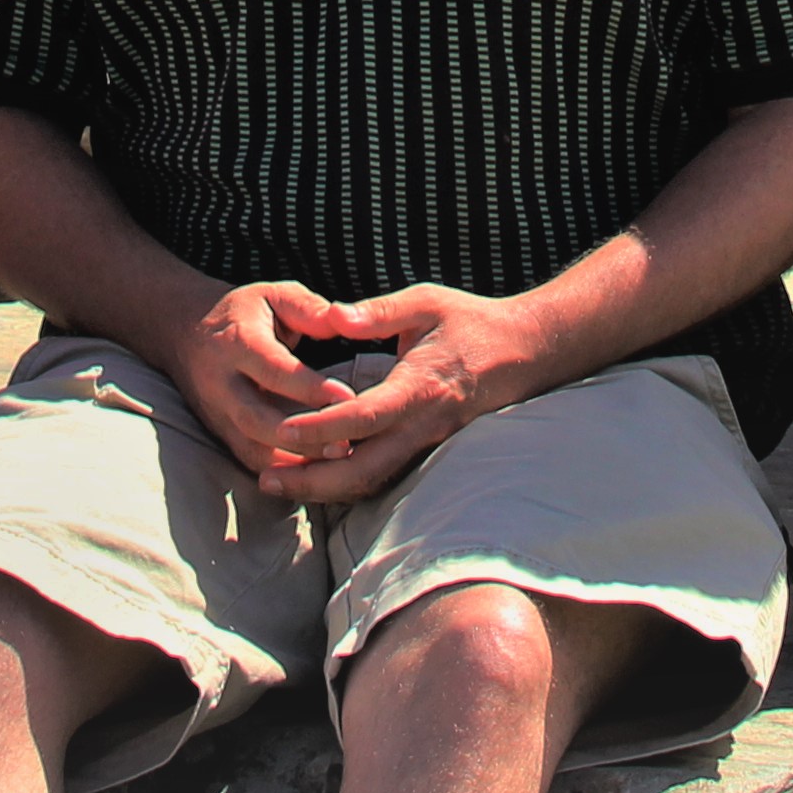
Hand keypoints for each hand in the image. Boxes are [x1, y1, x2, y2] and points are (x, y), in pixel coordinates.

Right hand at [160, 279, 355, 483]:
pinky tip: (314, 475)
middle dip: (301, 437)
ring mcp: (216, 414)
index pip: (274, 371)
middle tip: (344, 445)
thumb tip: (341, 322)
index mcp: (236, 343)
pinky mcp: (219, 434)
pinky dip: (281, 474)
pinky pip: (249, 461)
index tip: (347, 398)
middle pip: (257, 420)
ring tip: (335, 463)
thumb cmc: (243, 312)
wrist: (184, 332)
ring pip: (252, 449)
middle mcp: (221, 384)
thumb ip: (307, 309)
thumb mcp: (273, 295)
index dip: (310, 388)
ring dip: (294, 463)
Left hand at [242, 281, 542, 502]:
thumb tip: (331, 314)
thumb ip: (377, 312)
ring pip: (373, 482)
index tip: (282, 430)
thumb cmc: (471, 322)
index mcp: (420, 385)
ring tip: (279, 484)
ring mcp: (428, 443)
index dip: (322, 427)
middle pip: (364, 468)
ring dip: (326, 490)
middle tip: (268, 480)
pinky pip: (384, 477)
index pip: (364, 416)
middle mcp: (424, 424)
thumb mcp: (425, 302)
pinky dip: (347, 486)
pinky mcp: (428, 450)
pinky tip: (315, 480)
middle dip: (313, 480)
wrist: (525, 352)